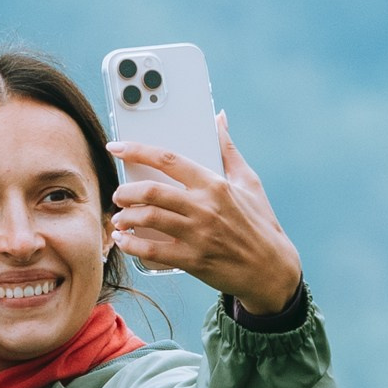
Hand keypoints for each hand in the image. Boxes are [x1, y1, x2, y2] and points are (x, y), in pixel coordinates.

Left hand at [110, 119, 302, 318]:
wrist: (272, 269)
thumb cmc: (259, 223)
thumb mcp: (249, 182)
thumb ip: (228, 149)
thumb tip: (219, 118)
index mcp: (214, 184)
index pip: (168, 160)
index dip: (137, 150)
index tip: (116, 148)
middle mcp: (204, 207)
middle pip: (152, 191)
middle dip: (125, 191)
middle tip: (119, 194)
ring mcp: (198, 235)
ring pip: (148, 219)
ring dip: (125, 217)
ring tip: (119, 218)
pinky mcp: (193, 260)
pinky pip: (152, 251)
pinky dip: (131, 245)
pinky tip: (123, 241)